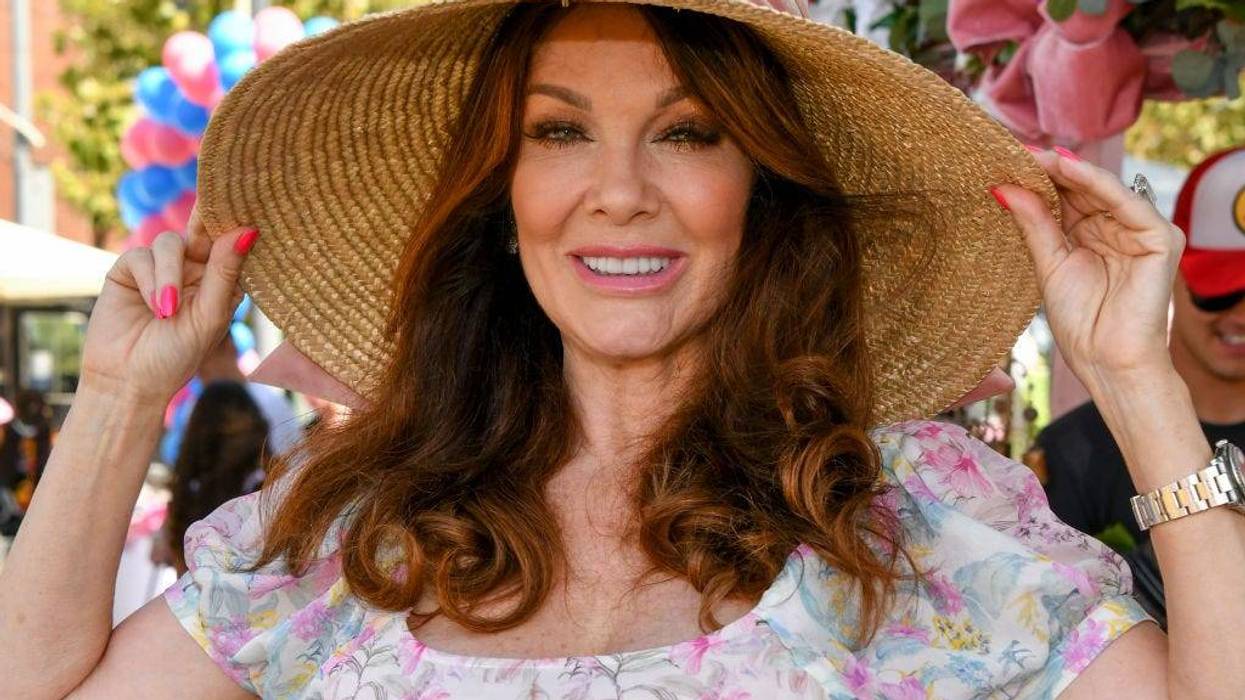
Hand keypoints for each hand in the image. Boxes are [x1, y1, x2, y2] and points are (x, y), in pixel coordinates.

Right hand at [79, 207, 257, 406]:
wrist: (129, 381)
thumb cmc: (177, 356)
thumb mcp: (209, 316)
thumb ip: (224, 272)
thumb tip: (247, 230)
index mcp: (221, 282)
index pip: (233, 245)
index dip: (238, 226)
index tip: (247, 207)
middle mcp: (193, 271)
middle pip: (202, 232)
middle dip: (206, 223)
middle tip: (210, 210)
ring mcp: (161, 269)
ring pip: (170, 243)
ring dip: (170, 274)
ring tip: (168, 310)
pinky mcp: (130, 270)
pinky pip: (142, 255)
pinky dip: (150, 280)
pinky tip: (154, 307)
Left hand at [992, 148, 1183, 392]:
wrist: (1107, 361)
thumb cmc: (1080, 322)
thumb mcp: (1048, 264)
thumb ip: (1033, 224)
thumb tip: (1002, 187)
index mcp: (1090, 234)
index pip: (1063, 196)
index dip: (1036, 178)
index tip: (1003, 159)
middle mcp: (1116, 227)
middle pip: (1081, 188)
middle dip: (1048, 169)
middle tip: (1012, 149)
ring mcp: (1141, 231)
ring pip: (1101, 189)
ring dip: (1067, 170)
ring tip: (1033, 155)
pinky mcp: (1161, 238)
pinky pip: (1125, 202)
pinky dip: (1096, 183)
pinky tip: (1066, 168)